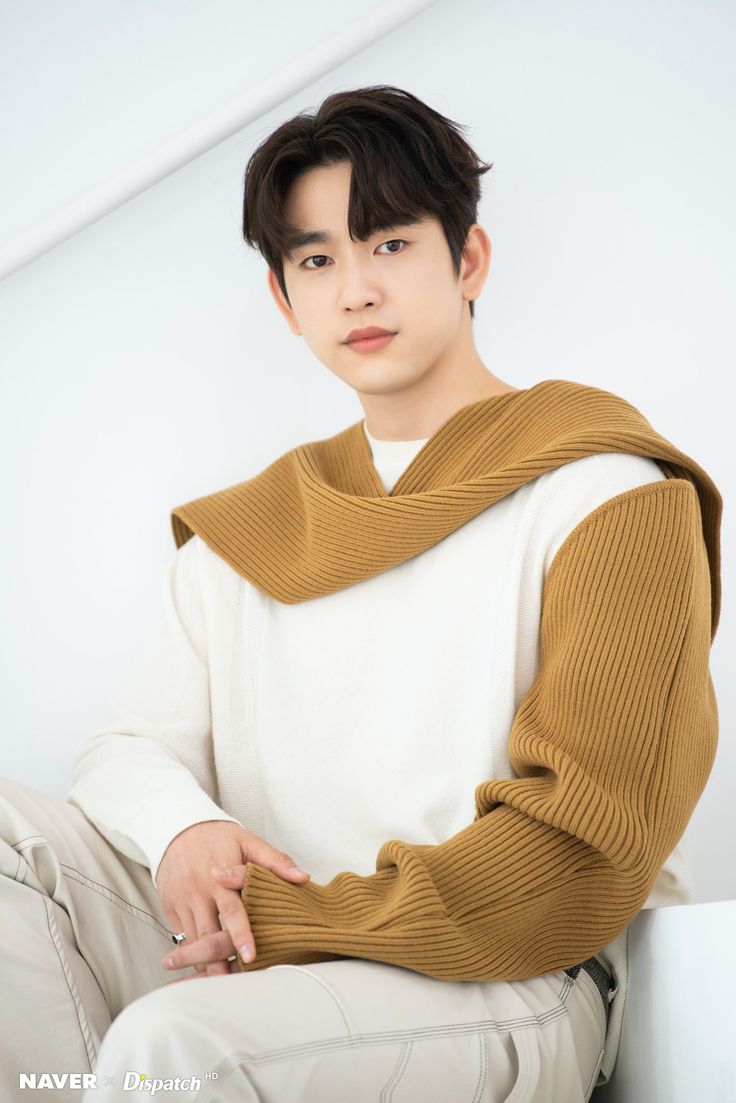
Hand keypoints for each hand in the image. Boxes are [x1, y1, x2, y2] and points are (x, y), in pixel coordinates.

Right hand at [156, 820, 308, 980]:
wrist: (177, 828)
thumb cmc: (219, 837)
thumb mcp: (248, 841)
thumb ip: (275, 860)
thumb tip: (303, 877)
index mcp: (220, 877)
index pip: (233, 911)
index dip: (242, 934)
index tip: (251, 956)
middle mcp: (198, 891)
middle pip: (209, 934)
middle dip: (218, 962)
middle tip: (232, 985)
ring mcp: (181, 901)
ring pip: (193, 940)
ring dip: (204, 963)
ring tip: (218, 985)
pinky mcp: (169, 907)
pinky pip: (181, 935)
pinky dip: (191, 952)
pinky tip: (202, 968)